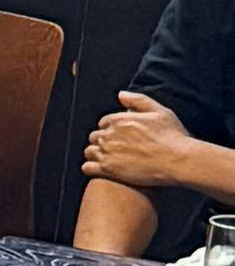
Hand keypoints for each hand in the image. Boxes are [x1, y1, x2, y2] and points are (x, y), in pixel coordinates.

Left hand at [88, 93, 212, 190]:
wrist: (177, 161)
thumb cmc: (172, 137)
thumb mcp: (159, 111)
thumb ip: (138, 100)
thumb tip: (121, 95)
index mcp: (119, 120)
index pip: (103, 123)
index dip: (111, 129)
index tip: (120, 137)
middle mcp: (109, 135)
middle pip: (95, 137)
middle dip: (103, 142)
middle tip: (116, 149)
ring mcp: (107, 152)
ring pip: (89, 152)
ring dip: (96, 155)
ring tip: (109, 160)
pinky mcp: (107, 169)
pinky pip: (87, 168)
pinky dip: (91, 168)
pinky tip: (101, 170)